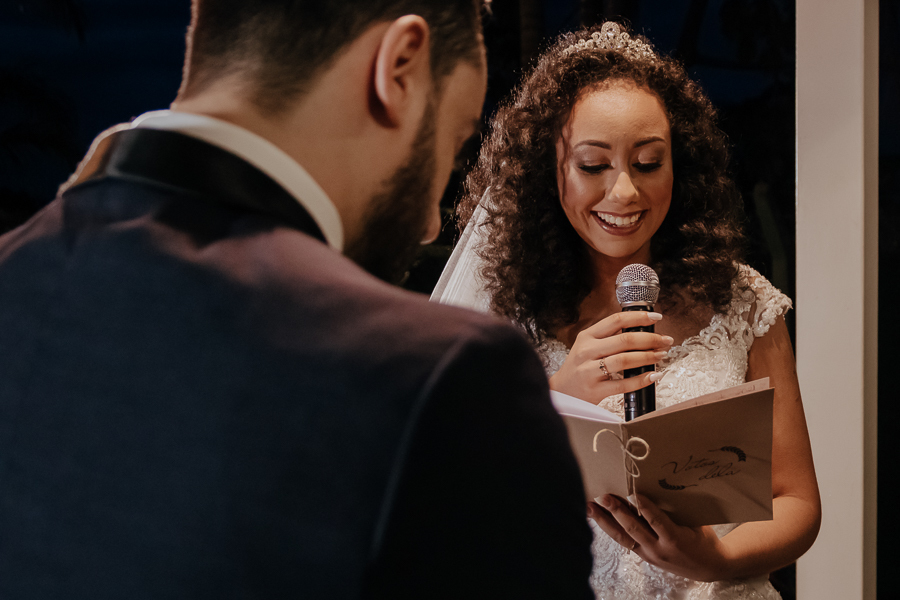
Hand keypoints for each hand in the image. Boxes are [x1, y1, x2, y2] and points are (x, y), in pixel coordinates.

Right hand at [549, 311, 672, 404]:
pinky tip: (652, 376)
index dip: (638, 317)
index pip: (615, 321)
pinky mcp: (594, 390)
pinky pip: (622, 384)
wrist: (562, 391)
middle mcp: (587, 351)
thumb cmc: (579, 367)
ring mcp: (589, 371)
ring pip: (624, 360)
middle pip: (624, 340)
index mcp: (587, 337)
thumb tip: (640, 329)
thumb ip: (608, 337)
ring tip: (660, 355)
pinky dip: (640, 380)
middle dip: (650, 339)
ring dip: (648, 357)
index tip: (656, 317)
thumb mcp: (587, 346)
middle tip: (665, 340)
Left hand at [587, 494, 730, 581]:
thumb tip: (659, 484)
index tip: (633, 492)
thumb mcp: (696, 523)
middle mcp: (659, 549)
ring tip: (590, 507)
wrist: (707, 567)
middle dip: (616, 512)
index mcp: (676, 540)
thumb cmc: (703, 539)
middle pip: (634, 529)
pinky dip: (610, 528)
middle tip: (603, 496)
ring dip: (605, 521)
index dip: (645, 508)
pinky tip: (598, 517)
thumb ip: (677, 509)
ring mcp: (649, 554)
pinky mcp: (643, 555)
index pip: (657, 522)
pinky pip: (624, 540)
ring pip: (623, 537)